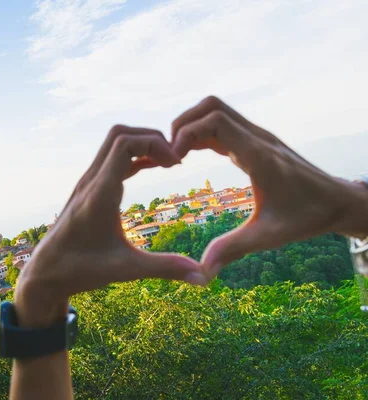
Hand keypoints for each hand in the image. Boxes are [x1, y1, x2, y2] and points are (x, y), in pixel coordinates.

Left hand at [15, 125, 207, 326]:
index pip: (124, 144)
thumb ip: (164, 268)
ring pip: (113, 143)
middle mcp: (91, 181)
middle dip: (151, 138)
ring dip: (142, 145)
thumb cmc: (80, 270)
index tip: (177, 165)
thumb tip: (203, 277)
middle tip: (175, 161)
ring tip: (168, 163)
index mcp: (99, 194)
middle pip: (119, 134)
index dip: (155, 144)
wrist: (44, 273)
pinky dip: (133, 156)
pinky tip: (152, 167)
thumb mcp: (125, 270)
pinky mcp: (87, 189)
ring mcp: (87, 183)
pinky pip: (111, 159)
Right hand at [171, 96, 367, 278]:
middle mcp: (257, 138)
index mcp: (258, 155)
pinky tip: (191, 156)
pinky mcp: (256, 142)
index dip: (186, 134)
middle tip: (169, 154)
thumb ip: (232, 250)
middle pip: (211, 106)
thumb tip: (202, 273)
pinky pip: (223, 125)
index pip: (214, 121)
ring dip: (191, 126)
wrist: (339, 202)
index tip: (173, 161)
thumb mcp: (268, 236)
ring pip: (216, 111)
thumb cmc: (307, 217)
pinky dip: (201, 133)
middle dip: (183, 124)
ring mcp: (257, 137)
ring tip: (176, 155)